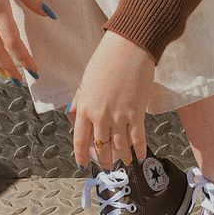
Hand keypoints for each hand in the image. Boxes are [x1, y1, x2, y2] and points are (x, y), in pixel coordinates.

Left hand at [65, 30, 155, 169]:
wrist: (129, 48)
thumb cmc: (106, 60)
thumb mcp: (86, 80)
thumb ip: (80, 100)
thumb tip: (73, 113)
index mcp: (85, 107)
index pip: (80, 139)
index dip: (81, 155)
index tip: (83, 164)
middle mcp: (100, 115)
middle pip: (101, 146)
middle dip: (104, 159)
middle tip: (107, 166)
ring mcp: (119, 115)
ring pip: (119, 145)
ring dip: (122, 156)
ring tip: (125, 162)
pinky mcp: (136, 112)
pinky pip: (137, 137)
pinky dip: (139, 149)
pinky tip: (140, 157)